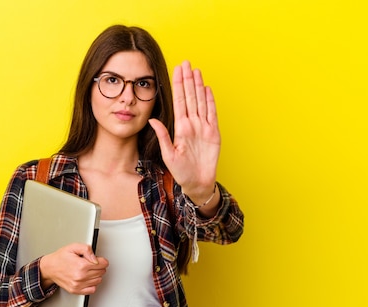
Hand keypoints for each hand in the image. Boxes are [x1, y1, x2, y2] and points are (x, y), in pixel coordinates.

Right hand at [39, 243, 107, 294]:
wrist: (50, 268)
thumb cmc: (60, 258)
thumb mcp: (73, 247)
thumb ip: (87, 249)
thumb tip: (95, 258)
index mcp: (81, 265)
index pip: (103, 264)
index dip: (102, 260)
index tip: (98, 259)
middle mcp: (80, 276)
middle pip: (102, 272)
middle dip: (99, 266)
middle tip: (91, 263)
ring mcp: (78, 285)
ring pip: (98, 280)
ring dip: (96, 275)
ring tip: (88, 270)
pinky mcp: (76, 290)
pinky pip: (92, 289)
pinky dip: (92, 284)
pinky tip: (87, 278)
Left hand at [149, 60, 220, 204]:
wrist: (197, 183)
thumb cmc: (181, 172)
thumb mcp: (169, 155)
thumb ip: (163, 136)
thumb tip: (153, 120)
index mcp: (180, 127)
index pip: (178, 101)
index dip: (178, 85)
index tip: (176, 70)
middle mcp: (192, 124)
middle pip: (190, 97)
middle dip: (188, 79)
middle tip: (186, 62)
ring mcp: (203, 127)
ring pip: (201, 101)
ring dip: (198, 86)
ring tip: (196, 71)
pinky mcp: (214, 133)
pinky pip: (212, 113)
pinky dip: (210, 101)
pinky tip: (207, 89)